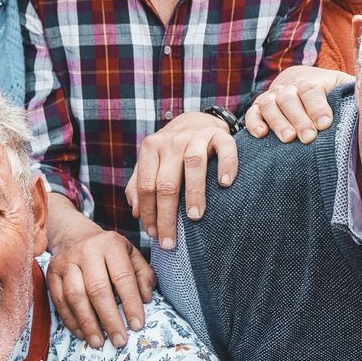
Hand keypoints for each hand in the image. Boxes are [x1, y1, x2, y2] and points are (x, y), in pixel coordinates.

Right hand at [45, 206, 152, 348]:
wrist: (75, 235)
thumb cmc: (109, 251)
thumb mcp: (131, 254)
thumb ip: (143, 274)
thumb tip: (146, 298)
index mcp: (111, 244)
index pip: (123, 277)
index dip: (131, 304)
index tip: (137, 326)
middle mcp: (86, 250)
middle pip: (97, 290)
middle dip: (109, 319)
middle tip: (119, 341)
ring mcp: (66, 261)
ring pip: (75, 297)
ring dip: (88, 323)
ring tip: (99, 342)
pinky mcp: (51, 273)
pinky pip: (60, 301)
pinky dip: (71, 321)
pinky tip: (82, 334)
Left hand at [127, 111, 237, 248]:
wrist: (196, 120)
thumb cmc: (172, 150)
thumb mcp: (152, 163)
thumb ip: (139, 184)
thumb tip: (135, 212)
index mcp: (151, 148)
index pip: (146, 186)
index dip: (148, 213)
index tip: (153, 235)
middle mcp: (171, 141)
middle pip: (166, 182)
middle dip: (166, 215)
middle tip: (170, 241)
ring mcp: (196, 136)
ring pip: (192, 165)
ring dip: (194, 193)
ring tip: (195, 217)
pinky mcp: (219, 134)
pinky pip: (225, 148)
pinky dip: (226, 166)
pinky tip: (224, 184)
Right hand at [244, 65, 351, 141]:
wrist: (302, 82)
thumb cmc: (329, 93)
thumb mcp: (343, 88)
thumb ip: (355, 92)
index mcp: (312, 81)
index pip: (312, 90)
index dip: (317, 106)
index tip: (324, 123)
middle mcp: (289, 87)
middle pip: (290, 98)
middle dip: (298, 118)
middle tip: (308, 137)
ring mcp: (272, 96)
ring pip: (269, 104)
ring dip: (278, 121)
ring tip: (288, 139)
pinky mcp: (259, 108)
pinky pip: (252, 113)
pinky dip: (254, 122)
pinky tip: (261, 134)